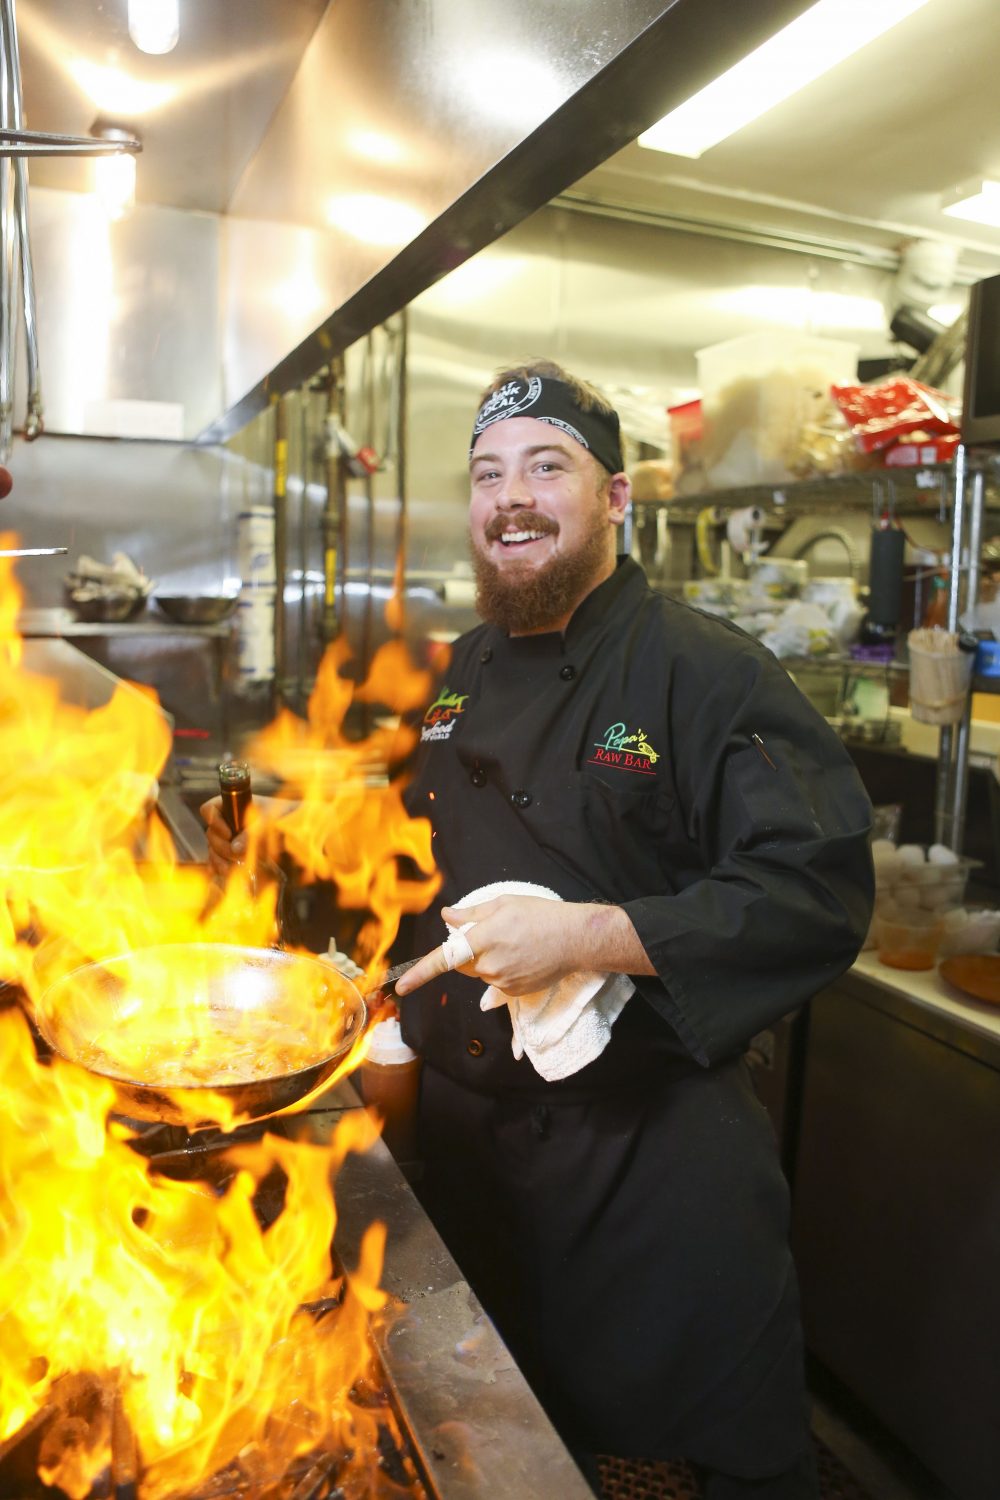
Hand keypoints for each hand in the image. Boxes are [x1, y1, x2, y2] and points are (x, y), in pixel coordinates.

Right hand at [198, 792, 285, 876]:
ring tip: (228, 869)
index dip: (214, 821)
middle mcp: (228, 819)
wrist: (296, 826)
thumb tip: (235, 848)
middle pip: (210, 832)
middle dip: (220, 846)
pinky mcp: (233, 851)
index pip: (209, 809)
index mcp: (232, 804)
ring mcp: (229, 836)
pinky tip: (224, 872)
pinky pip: (219, 858)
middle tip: (235, 854)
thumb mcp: (269, 820)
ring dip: (218, 859)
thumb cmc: (283, 814)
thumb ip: (253, 832)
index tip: (228, 833)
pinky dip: (220, 866)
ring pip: (213, 848)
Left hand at [394, 895, 584, 997]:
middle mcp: (490, 965)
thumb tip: (447, 917)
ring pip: (479, 973)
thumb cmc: (540, 915)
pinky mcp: (512, 992)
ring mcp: (501, 982)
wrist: (575, 940)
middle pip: (462, 964)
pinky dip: (501, 971)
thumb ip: (471, 914)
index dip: (420, 972)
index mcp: (484, 939)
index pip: (445, 958)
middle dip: (467, 951)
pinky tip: (521, 957)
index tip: (401, 987)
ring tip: (513, 944)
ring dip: (486, 960)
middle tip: (493, 934)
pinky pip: (494, 983)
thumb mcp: (504, 903)